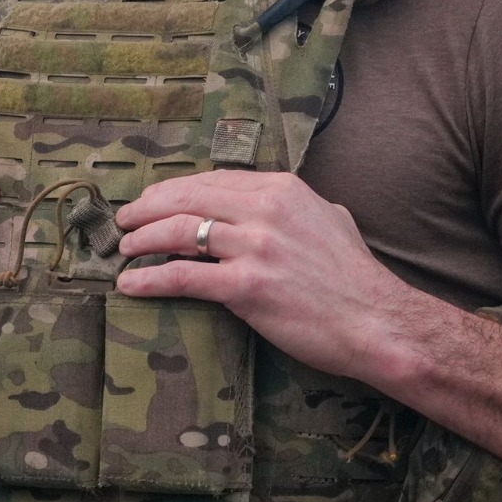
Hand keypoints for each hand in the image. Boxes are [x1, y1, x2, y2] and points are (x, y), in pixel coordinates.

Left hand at [114, 171, 404, 385]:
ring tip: (124, 250)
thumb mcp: (331, 218)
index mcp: (282, 189)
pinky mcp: (246, 286)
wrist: (376, 322)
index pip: (212, 180)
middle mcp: (265, 209)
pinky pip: (183, 277)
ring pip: (178, 233)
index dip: (174, 189)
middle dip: (147, 208)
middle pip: (188, 199)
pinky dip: (150, 279)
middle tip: (124, 220)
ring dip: (142, 240)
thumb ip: (298, 206)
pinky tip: (131, 284)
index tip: (152, 200)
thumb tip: (281, 204)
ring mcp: (255, 246)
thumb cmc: (355, 278)